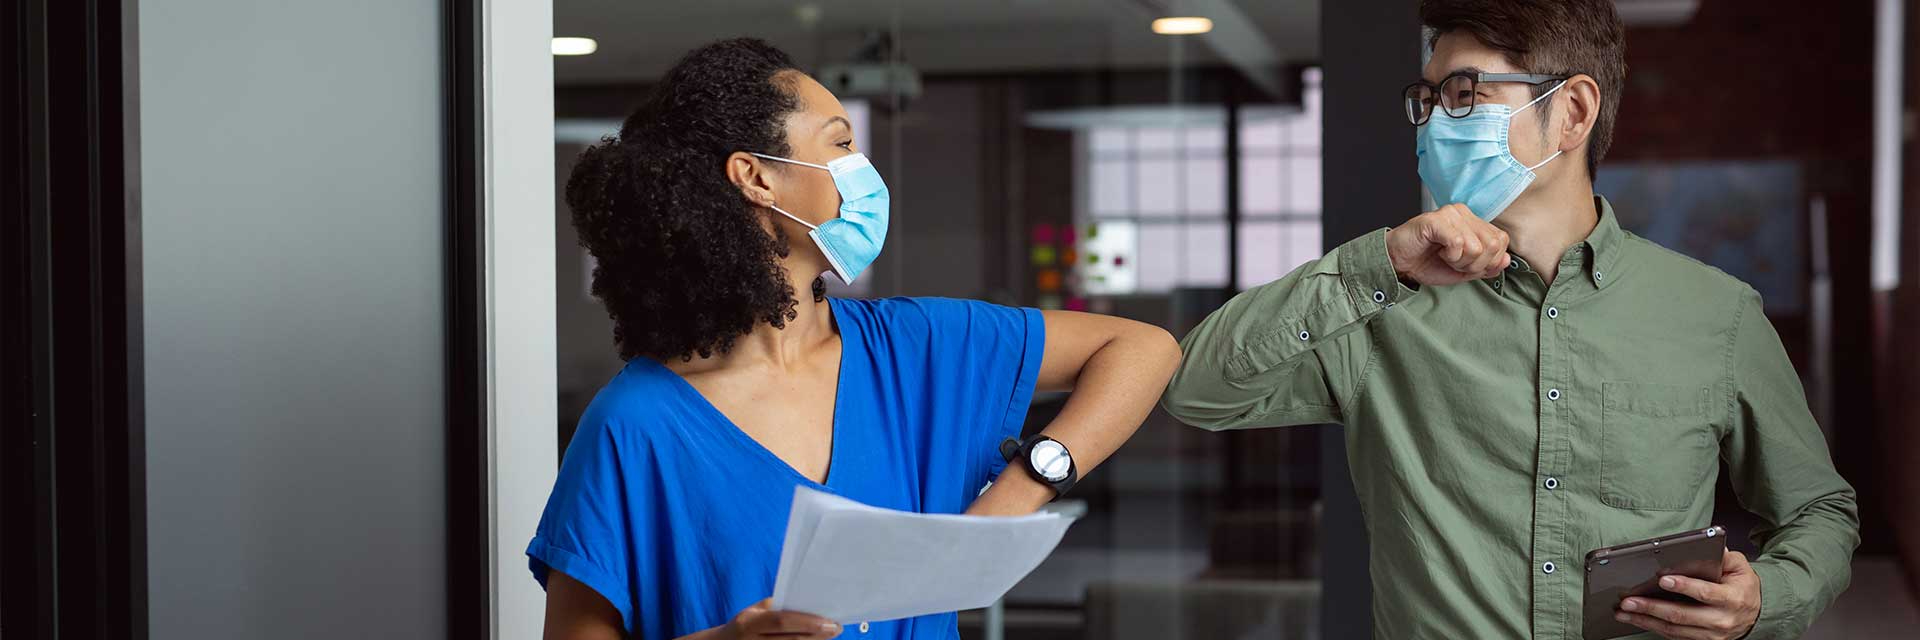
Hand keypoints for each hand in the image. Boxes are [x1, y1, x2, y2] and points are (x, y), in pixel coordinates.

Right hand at [713, 599, 840, 639]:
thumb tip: (808, 602)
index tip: (829, 621)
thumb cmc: (745, 624)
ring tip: (829, 635)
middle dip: (817, 635)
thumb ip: (777, 607)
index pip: (782, 622)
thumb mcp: (754, 611)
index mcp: (749, 622)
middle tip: (836, 628)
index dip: (807, 622)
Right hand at [1384, 204, 1511, 285]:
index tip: (1467, 265)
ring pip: (1477, 246)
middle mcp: (1464, 212)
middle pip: (1493, 244)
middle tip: (1455, 262)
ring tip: (1446, 257)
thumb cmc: (1428, 263)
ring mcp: (1450, 214)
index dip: (1489, 261)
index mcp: (1473, 221)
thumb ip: (1487, 265)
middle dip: (1476, 264)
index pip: (1501, 241)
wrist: (1399, 264)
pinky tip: (1439, 252)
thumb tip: (1506, 260)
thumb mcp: (1464, 270)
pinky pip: (1458, 243)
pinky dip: (1451, 256)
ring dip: (1461, 261)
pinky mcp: (1436, 220)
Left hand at [1614, 550, 1762, 639]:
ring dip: (1645, 620)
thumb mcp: (1740, 568)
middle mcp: (1721, 620)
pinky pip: (1673, 636)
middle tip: (1629, 600)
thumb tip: (1710, 547)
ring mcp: (1711, 634)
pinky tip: (1636, 619)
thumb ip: (1725, 557)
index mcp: (1733, 598)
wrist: (1755, 614)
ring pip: (1673, 629)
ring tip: (1624, 611)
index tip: (1662, 580)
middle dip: (1652, 607)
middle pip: (1682, 614)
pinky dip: (1652, 627)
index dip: (1684, 586)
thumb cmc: (1742, 587)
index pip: (1705, 593)